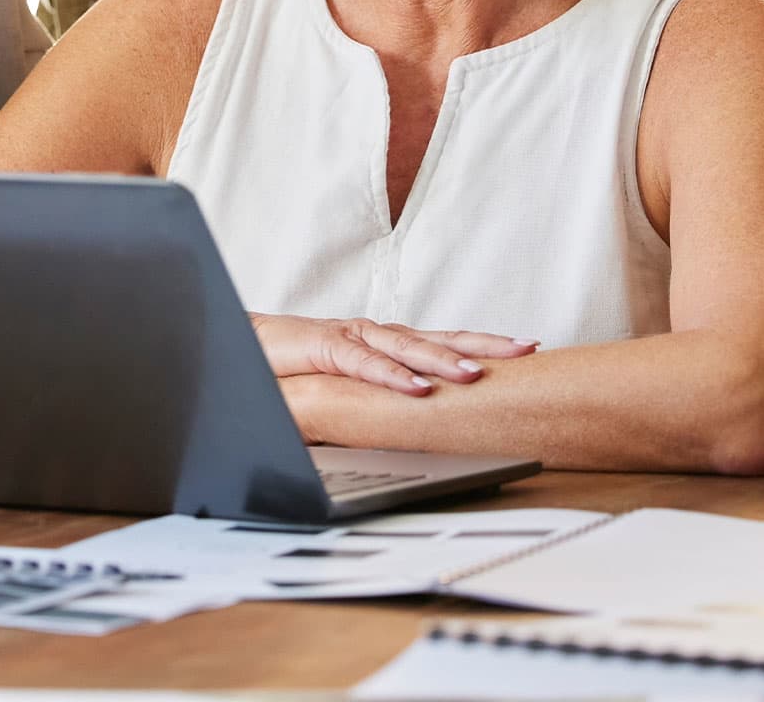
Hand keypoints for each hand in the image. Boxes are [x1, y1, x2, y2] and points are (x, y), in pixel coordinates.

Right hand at [251, 312, 537, 395]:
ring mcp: (348, 338)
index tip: (525, 350)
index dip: (482, 344)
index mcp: (383, 346)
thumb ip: (377, 407)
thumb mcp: (344, 395)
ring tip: (478, 374)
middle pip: (437, 336)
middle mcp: (372, 336)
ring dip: (443, 360)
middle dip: (484, 343)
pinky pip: (361, 362)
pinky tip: (418, 387)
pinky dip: (390, 374)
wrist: (235, 352)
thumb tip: (424, 428)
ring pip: (404, 346)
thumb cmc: (291, 373)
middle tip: (527, 349)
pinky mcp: (321, 347)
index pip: (440, 342)